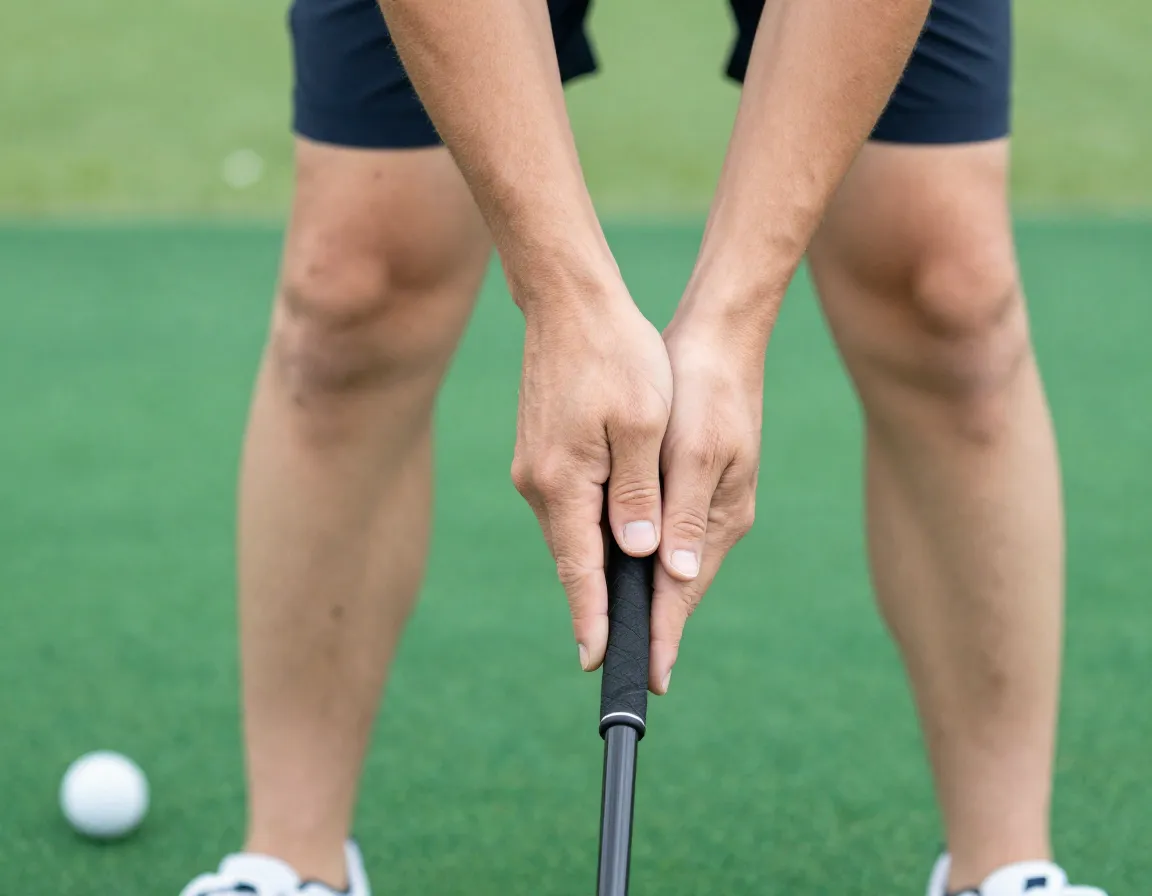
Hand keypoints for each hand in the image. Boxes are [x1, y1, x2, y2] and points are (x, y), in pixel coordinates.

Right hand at [511, 283, 673, 673]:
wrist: (570, 301)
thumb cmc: (616, 354)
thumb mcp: (644, 423)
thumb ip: (640, 494)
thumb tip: (638, 554)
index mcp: (565, 482)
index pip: (579, 569)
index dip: (592, 618)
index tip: (597, 661)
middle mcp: (540, 484)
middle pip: (572, 558)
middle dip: (597, 603)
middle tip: (621, 649)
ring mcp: (535, 468)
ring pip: (572, 532)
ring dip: (596, 566)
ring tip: (625, 605)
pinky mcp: (541, 453)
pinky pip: (569, 506)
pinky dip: (592, 529)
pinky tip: (615, 540)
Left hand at [650, 314, 764, 693]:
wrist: (716, 338)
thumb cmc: (706, 390)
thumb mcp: (693, 451)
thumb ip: (682, 513)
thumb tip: (675, 575)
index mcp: (718, 516)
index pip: (683, 592)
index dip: (662, 635)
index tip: (649, 679)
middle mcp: (714, 518)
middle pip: (676, 586)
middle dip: (653, 624)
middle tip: (625, 667)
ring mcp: (705, 501)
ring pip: (668, 562)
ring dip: (646, 593)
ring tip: (621, 630)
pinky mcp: (690, 481)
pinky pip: (663, 532)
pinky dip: (643, 554)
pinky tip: (624, 563)